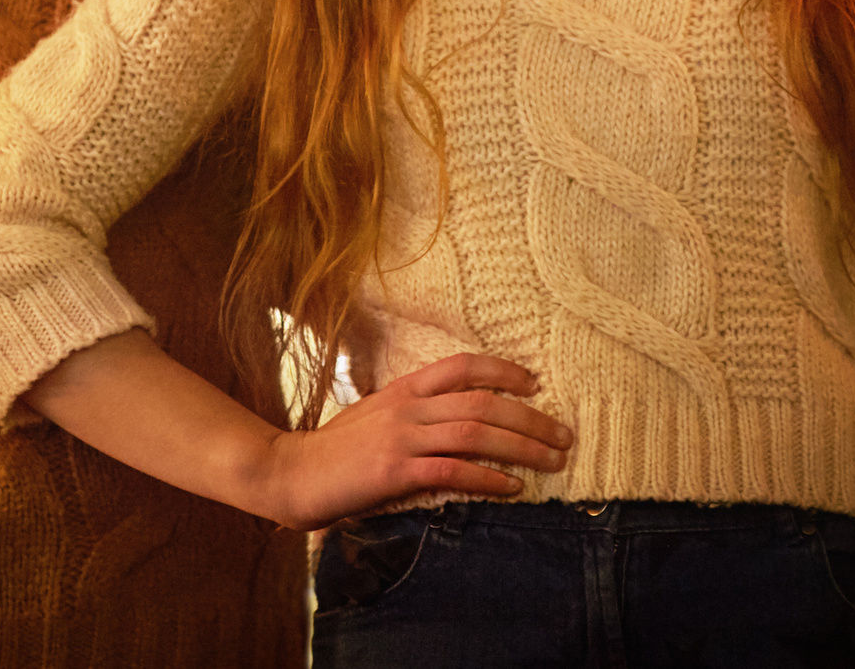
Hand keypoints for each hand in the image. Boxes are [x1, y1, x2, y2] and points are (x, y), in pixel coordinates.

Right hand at [252, 353, 571, 530]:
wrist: (291, 473)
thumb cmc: (335, 449)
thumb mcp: (376, 416)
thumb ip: (412, 413)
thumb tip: (455, 419)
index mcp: (403, 389)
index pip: (462, 366)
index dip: (503, 371)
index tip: (535, 383)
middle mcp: (407, 407)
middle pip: (482, 403)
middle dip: (530, 418)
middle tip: (563, 435)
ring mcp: (401, 438)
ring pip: (475, 433)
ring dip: (521, 447)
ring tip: (552, 461)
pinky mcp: (394, 472)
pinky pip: (451, 470)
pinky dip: (486, 478)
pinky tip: (511, 487)